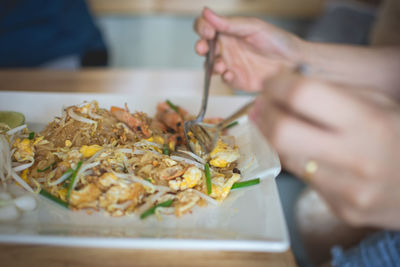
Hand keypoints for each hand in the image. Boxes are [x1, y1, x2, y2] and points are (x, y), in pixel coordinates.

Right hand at [194, 7, 302, 91]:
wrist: (294, 62)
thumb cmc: (278, 41)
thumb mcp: (253, 27)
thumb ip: (229, 23)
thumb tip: (207, 12)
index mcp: (229, 31)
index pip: (206, 27)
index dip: (202, 28)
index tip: (208, 31)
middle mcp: (227, 48)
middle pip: (204, 47)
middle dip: (200, 47)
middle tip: (203, 48)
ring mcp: (230, 64)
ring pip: (209, 66)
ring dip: (211, 65)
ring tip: (220, 65)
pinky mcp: (236, 80)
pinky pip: (223, 80)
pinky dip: (224, 77)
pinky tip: (231, 74)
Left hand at [250, 72, 399, 228]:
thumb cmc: (398, 137)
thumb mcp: (377, 104)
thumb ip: (332, 92)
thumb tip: (282, 82)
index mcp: (368, 122)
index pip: (303, 96)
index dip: (277, 85)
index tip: (270, 82)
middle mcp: (355, 159)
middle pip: (282, 132)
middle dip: (264, 114)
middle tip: (263, 105)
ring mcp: (347, 190)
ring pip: (286, 157)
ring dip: (274, 135)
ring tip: (280, 123)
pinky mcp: (341, 209)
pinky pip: (303, 178)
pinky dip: (296, 157)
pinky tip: (305, 149)